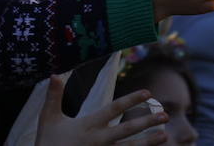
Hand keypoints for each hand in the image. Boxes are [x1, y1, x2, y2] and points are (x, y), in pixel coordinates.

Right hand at [35, 74, 167, 145]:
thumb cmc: (47, 143)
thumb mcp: (48, 119)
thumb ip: (53, 96)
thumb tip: (54, 74)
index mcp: (88, 126)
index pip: (113, 109)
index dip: (131, 99)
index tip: (148, 92)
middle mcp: (99, 140)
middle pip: (127, 130)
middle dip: (147, 122)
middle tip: (166, 115)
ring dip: (148, 142)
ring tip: (165, 136)